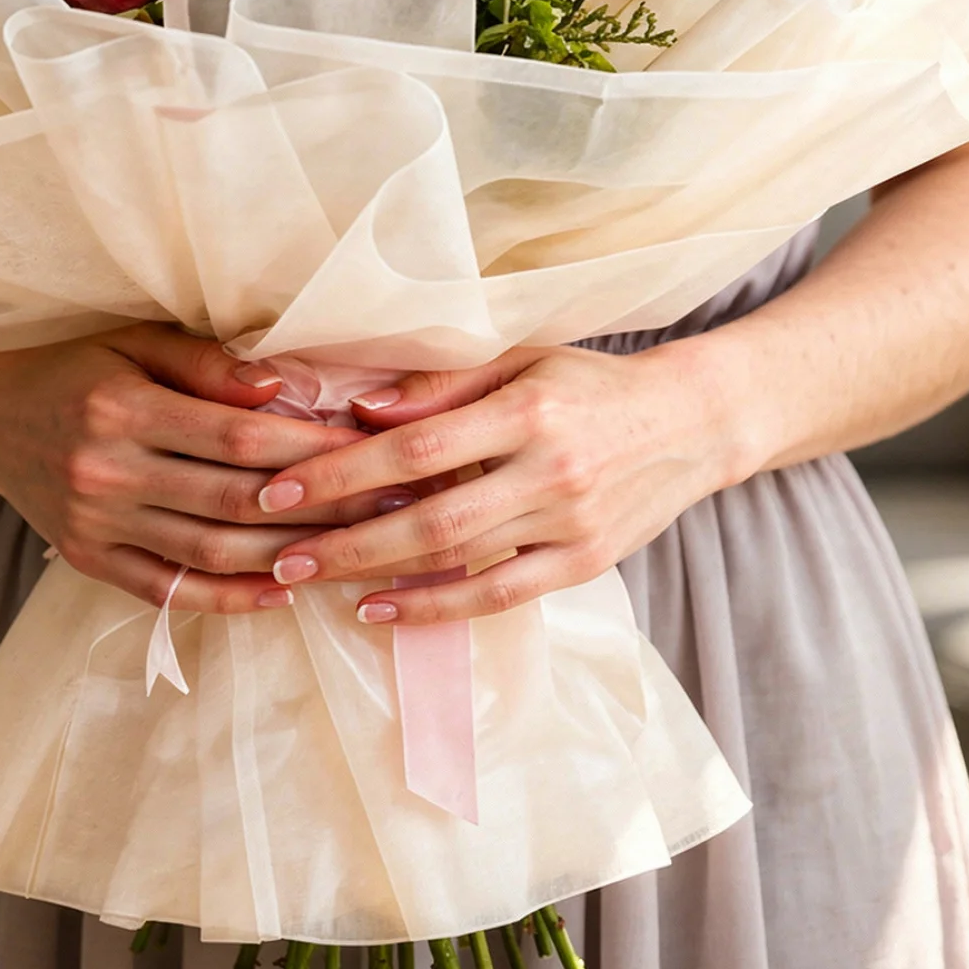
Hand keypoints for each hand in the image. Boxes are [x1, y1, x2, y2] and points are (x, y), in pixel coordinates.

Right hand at [0, 324, 372, 614]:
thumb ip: (206, 363)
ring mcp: (95, 524)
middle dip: (318, 508)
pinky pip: (170, 590)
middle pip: (233, 501)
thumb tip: (283, 389)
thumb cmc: (71, 365)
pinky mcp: (88, 560)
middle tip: (384, 507)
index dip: (308, 450)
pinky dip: (230, 598)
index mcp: (121, 409)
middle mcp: (107, 472)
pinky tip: (282, 592)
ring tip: (350, 552)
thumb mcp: (132, 341)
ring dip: (286, 558)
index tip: (368, 450)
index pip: (236, 439)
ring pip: (209, 553)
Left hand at [252, 336, 751, 624]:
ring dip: (376, 576)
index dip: (344, 471)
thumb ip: (441, 385)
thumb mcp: (520, 358)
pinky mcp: (585, 563)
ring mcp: (570, 523)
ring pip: (458, 560)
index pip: (417, 446)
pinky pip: (500, 594)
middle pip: (429, 516)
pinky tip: (381, 610)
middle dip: (344, 540)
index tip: (280, 488)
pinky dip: (437, 607)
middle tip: (276, 553)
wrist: (691, 422)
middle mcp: (550, 469)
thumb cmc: (588, 383)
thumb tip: (360, 408)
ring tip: (309, 583)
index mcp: (527, 409)